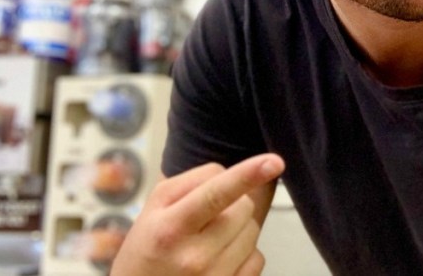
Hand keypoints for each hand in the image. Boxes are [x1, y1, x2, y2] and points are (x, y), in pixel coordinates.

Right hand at [111, 153, 285, 275]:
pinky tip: (219, 260)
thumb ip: (190, 184)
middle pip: (243, 207)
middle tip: (205, 220)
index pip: (216, 195)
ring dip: (238, 230)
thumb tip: (231, 174)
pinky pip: (257, 259)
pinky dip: (244, 254)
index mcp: (170, 229)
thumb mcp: (153, 210)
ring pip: (253, 230)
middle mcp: (194, 257)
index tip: (275, 162)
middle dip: (231, 205)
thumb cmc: (147, 250)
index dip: (247, 175)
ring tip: (208, 242)